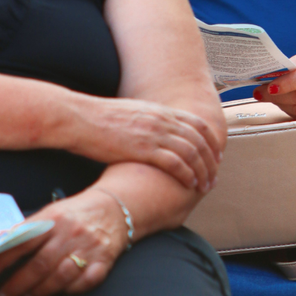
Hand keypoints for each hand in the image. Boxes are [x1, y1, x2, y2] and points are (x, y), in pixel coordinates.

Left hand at [0, 188, 127, 295]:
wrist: (117, 207)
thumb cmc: (76, 212)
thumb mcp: (52, 212)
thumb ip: (30, 228)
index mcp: (55, 218)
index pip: (22, 242)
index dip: (1, 259)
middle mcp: (71, 233)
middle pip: (39, 264)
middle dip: (16, 284)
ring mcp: (88, 248)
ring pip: (59, 276)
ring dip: (40, 292)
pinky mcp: (104, 261)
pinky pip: (84, 282)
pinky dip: (70, 291)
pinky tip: (59, 294)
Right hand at [68, 96, 221, 192]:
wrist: (80, 118)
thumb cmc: (100, 120)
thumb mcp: (132, 114)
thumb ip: (149, 122)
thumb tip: (157, 133)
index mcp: (160, 111)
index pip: (196, 123)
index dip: (210, 140)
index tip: (215, 155)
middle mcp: (162, 120)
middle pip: (199, 139)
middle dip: (211, 159)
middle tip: (214, 175)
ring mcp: (154, 133)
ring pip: (191, 152)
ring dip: (202, 170)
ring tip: (206, 185)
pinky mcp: (144, 148)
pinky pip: (175, 162)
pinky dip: (187, 174)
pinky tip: (190, 184)